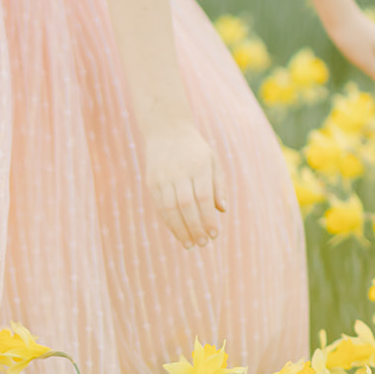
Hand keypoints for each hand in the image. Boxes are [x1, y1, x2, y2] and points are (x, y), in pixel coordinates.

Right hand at [144, 121, 225, 249]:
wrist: (166, 129)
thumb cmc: (195, 149)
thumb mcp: (213, 161)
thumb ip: (219, 185)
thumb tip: (222, 210)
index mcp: (198, 165)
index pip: (203, 197)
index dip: (208, 218)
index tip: (215, 234)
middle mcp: (179, 171)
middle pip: (186, 205)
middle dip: (195, 228)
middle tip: (203, 243)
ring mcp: (163, 176)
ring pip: (170, 208)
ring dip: (180, 229)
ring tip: (190, 244)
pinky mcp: (151, 180)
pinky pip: (160, 205)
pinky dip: (169, 221)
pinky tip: (178, 232)